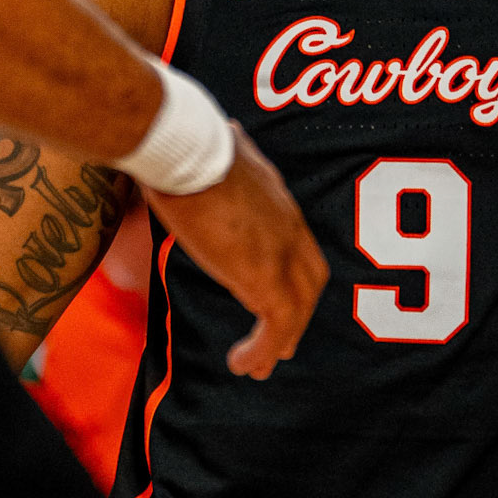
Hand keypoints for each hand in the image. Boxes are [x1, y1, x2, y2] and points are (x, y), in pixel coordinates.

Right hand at [146, 125, 328, 380]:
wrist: (188, 149)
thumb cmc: (188, 141)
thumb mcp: (215, 147)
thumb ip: (226, 149)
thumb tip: (225, 129)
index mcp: (276, 197)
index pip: (298, 242)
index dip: (293, 272)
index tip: (276, 292)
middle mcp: (289, 226)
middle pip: (309, 280)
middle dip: (296, 313)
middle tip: (279, 342)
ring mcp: (280, 252)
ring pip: (296, 309)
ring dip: (279, 341)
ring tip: (257, 367)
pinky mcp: (262, 276)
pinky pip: (276, 324)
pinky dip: (263, 349)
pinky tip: (242, 364)